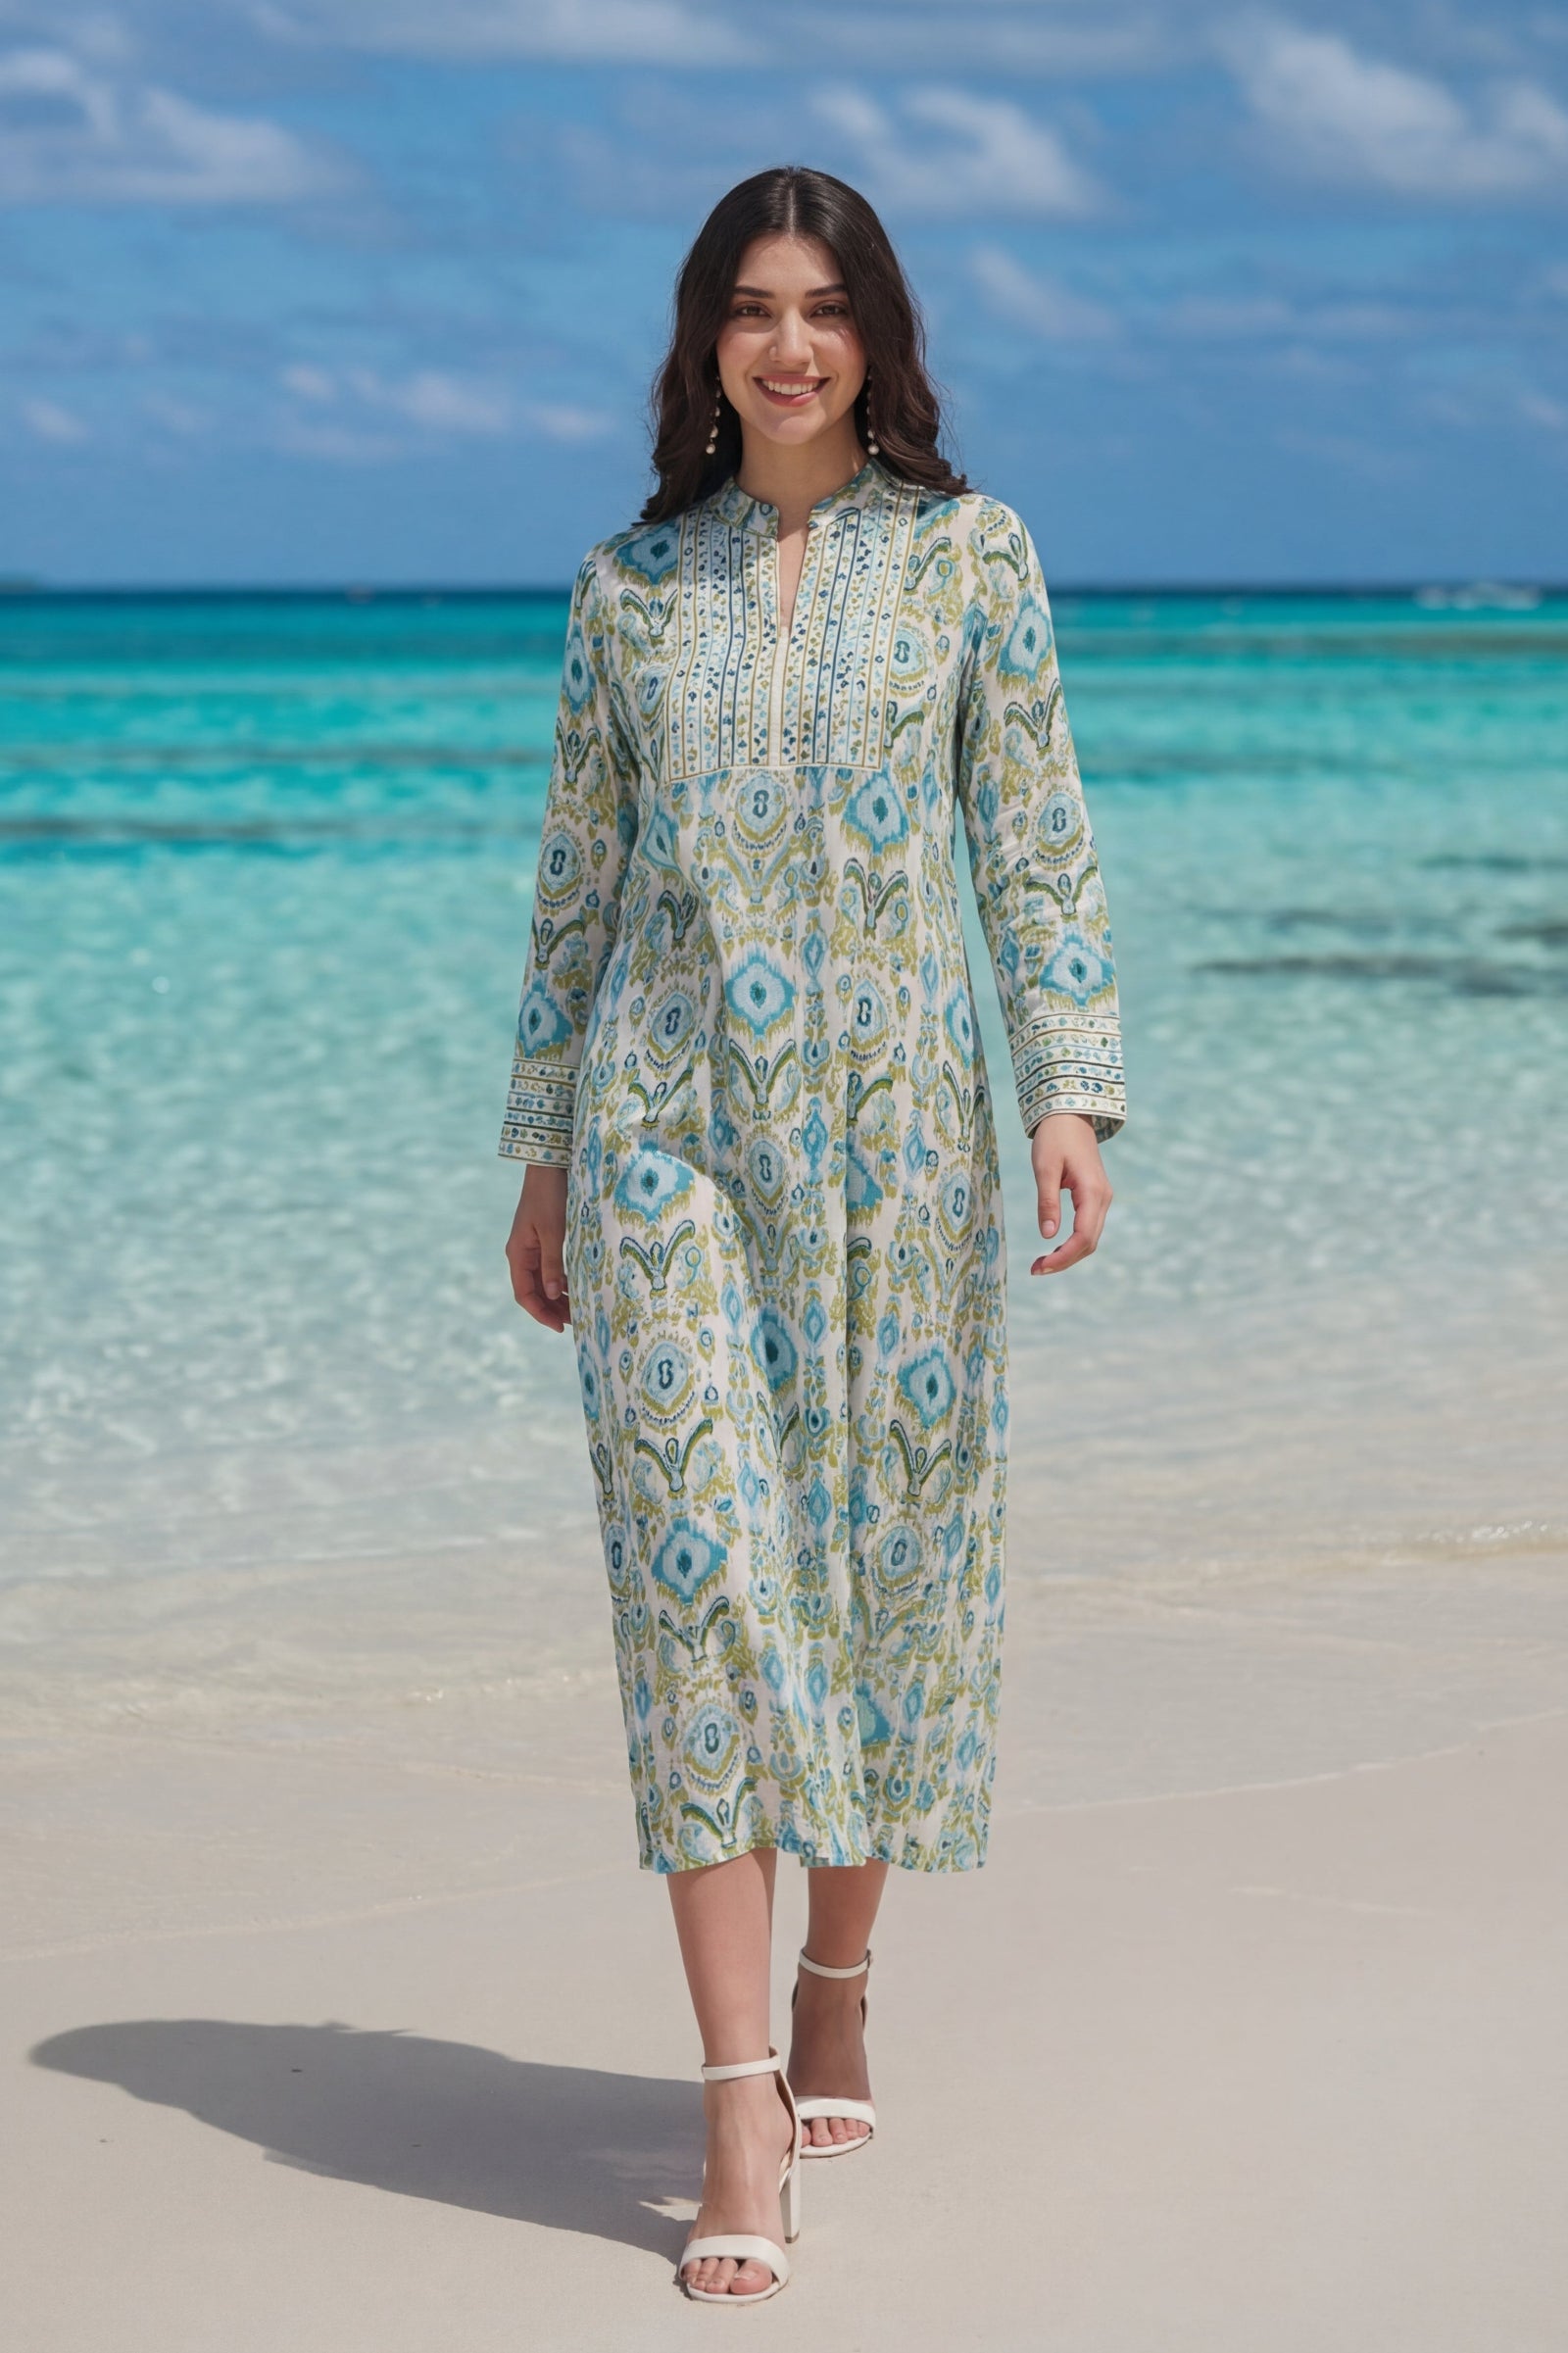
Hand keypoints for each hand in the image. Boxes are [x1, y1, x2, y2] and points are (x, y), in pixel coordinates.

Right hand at [506, 1164, 571, 1331]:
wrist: (549, 1167)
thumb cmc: (550, 1197)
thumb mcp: (553, 1232)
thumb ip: (553, 1264)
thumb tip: (554, 1295)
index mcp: (518, 1254)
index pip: (525, 1294)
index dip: (541, 1313)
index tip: (560, 1327)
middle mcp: (522, 1254)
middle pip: (533, 1291)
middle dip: (551, 1309)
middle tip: (575, 1323)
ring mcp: (532, 1247)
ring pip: (543, 1282)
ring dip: (558, 1297)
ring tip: (578, 1310)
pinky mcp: (544, 1240)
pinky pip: (550, 1269)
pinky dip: (562, 1282)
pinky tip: (577, 1288)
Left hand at [1028, 1112, 1111, 1274]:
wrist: (1069, 1114)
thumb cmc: (1055, 1137)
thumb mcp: (1044, 1169)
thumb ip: (1047, 1202)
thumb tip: (1048, 1235)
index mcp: (1092, 1192)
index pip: (1083, 1237)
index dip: (1063, 1257)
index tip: (1040, 1267)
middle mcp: (1103, 1198)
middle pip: (1089, 1242)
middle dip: (1064, 1260)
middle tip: (1036, 1270)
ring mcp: (1101, 1197)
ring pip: (1090, 1237)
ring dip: (1068, 1254)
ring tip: (1042, 1263)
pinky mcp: (1095, 1196)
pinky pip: (1088, 1227)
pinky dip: (1073, 1242)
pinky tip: (1055, 1248)